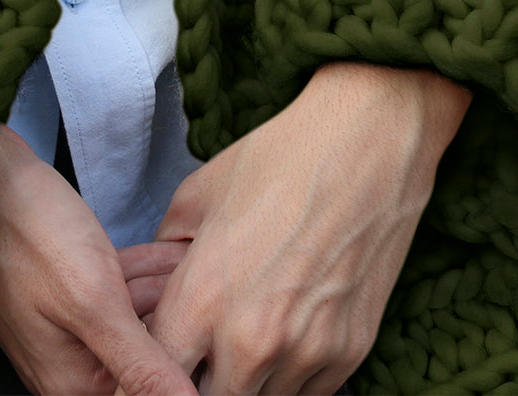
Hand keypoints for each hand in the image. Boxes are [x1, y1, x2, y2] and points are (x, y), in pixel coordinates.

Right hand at [0, 125, 195, 395]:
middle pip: (144, 356)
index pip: (147, 390)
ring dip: (171, 292)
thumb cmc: (27, 234)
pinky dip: (146, 271)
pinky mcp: (69, 289)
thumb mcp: (92, 302)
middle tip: (219, 294)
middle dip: (182, 323)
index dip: (184, 359)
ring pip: (136, 318)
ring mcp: (69, 324)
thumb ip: (141, 364)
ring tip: (208, 266)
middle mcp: (71, 364)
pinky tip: (176, 253)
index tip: (216, 330)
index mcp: (73, 384)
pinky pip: (118, 289)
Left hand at [136, 63, 470, 395]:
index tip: (159, 354)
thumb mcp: (198, 195)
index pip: (157, 373)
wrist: (366, 145)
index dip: (151, 366)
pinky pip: (306, 392)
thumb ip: (169, 254)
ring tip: (246, 333)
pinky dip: (290, 374)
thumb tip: (159, 288)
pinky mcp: (348, 354)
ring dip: (246, 380)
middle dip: (198, 379)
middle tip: (203, 347)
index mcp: (203, 299)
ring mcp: (305, 353)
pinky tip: (288, 329)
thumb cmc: (279, 159)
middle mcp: (252, 341)